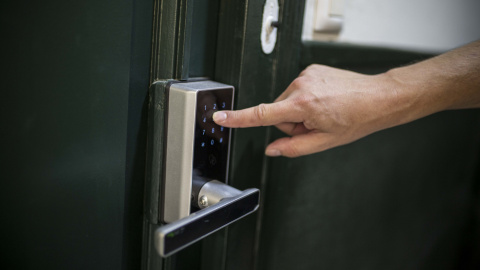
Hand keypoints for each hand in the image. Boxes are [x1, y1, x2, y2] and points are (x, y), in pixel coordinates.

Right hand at [213, 64, 399, 156]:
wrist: (378, 98)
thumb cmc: (357, 119)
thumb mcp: (324, 142)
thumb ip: (293, 148)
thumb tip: (272, 150)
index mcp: (303, 106)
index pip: (263, 115)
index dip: (239, 118)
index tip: (221, 117)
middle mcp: (301, 86)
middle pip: (279, 112)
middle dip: (292, 122)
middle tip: (315, 125)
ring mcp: (307, 75)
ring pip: (288, 101)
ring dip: (300, 110)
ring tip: (323, 113)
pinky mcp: (311, 69)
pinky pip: (298, 89)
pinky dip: (306, 98)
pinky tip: (325, 101)